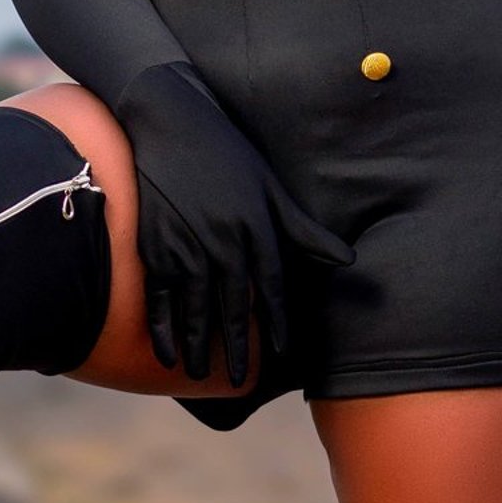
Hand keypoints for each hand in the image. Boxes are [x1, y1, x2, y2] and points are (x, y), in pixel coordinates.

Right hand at [115, 61, 353, 384]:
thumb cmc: (225, 153)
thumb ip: (303, 230)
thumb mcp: (269, 186)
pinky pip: (159, 298)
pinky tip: (168, 353)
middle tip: (240, 380)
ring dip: (199, 346)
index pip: (274, 287)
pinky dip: (163, 329)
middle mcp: (224, 241)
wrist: (167, 122)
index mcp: (257, 227)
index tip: (283, 354)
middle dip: (237, 348)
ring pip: (195, 309)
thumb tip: (348, 259)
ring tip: (199, 374)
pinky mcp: (153, 244)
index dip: (280, 323)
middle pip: (234, 307)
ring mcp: (186, 245)